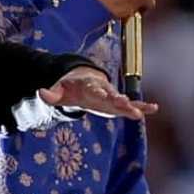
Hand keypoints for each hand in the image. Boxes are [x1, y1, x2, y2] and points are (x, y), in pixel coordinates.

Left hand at [39, 66, 157, 119]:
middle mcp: (104, 90)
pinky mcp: (118, 103)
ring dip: (133, 105)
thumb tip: (40, 92)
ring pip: (124, 100)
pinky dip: (142, 106)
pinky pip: (132, 104)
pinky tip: (153, 109)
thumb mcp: (60, 92)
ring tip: (143, 110)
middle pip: (111, 95)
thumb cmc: (72, 89)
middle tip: (126, 104)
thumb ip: (51, 94)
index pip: (94, 89)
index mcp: (89, 86)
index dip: (99, 91)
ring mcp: (112, 96)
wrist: (84, 83)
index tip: (105, 94)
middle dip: (119, 99)